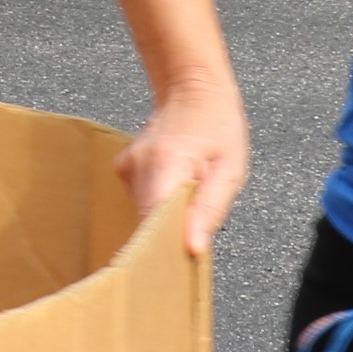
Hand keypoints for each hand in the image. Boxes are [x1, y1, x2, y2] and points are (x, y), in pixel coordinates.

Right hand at [117, 78, 248, 255]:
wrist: (192, 91)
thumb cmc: (217, 126)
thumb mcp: (230, 171)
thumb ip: (210, 210)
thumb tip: (193, 248)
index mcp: (165, 165)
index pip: (152, 222)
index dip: (164, 246)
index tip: (178, 261)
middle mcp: (136, 167)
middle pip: (148, 221)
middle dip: (172, 231)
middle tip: (199, 224)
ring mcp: (125, 167)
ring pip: (144, 212)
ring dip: (168, 215)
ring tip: (191, 195)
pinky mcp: (122, 169)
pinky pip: (141, 200)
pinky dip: (160, 202)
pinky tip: (177, 185)